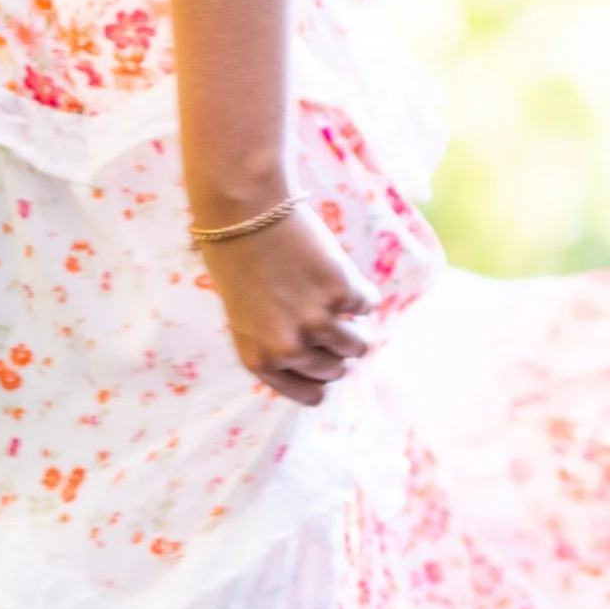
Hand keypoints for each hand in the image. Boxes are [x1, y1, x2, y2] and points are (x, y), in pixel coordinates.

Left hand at [199, 203, 377, 407]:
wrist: (243, 213)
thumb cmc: (241, 262)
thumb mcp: (248, 318)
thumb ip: (281, 346)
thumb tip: (335, 363)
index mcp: (261, 361)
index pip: (312, 395)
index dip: (324, 377)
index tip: (328, 359)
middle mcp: (289, 349)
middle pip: (340, 370)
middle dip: (340, 347)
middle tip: (328, 315)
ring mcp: (317, 322)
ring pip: (362, 343)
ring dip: (357, 323)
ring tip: (336, 296)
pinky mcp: (341, 292)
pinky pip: (368, 303)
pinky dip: (359, 289)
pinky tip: (332, 270)